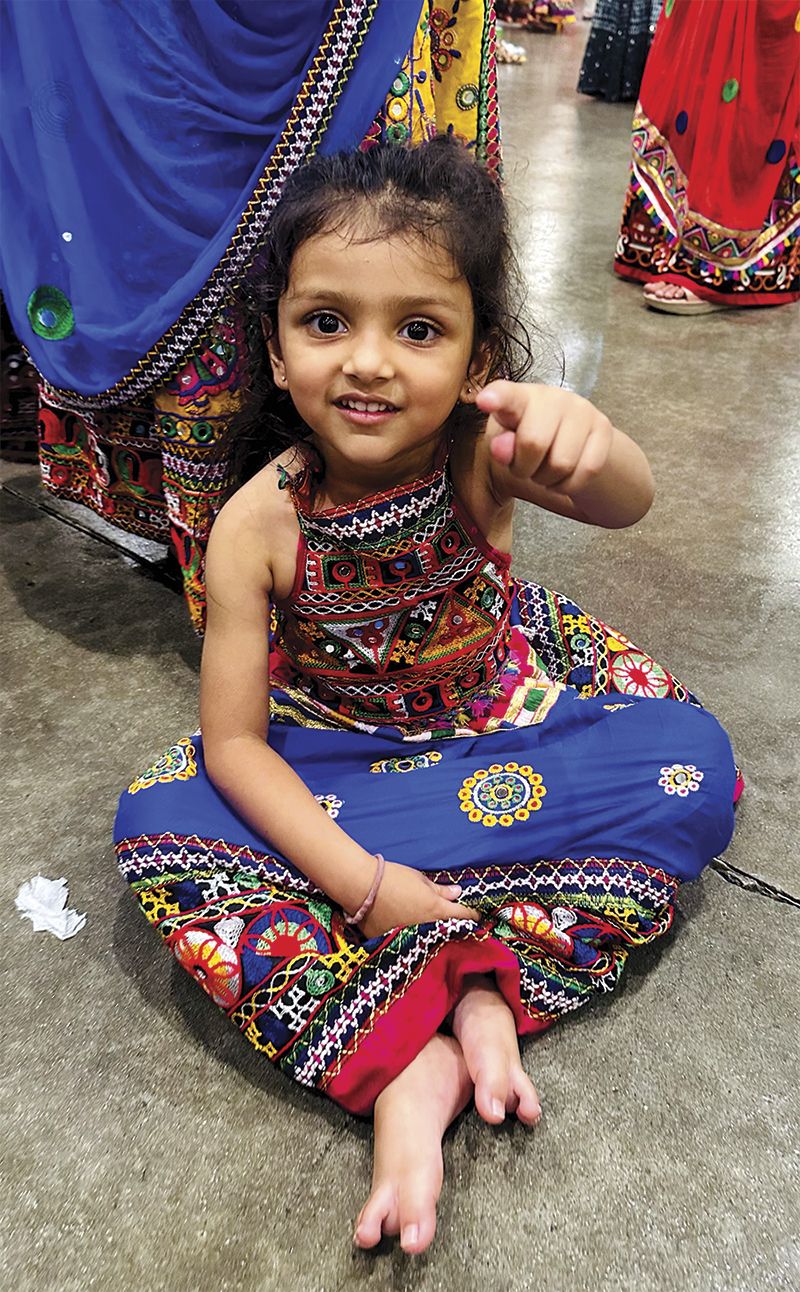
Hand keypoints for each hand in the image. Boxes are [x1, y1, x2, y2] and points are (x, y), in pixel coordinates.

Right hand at [358, 859, 478, 938]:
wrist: (361, 887)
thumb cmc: (393, 878)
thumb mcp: (420, 880)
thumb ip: (441, 890)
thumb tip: (458, 893)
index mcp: (438, 910)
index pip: (464, 915)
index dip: (473, 914)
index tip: (478, 915)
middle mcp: (428, 928)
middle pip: (448, 932)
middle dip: (455, 928)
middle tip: (459, 925)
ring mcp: (411, 938)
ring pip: (429, 940)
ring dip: (434, 936)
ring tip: (436, 931)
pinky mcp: (393, 943)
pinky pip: (409, 943)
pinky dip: (413, 939)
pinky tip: (412, 935)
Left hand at [477, 380, 614, 498]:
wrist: (573, 444)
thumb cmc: (531, 441)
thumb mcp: (509, 446)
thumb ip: (502, 447)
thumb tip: (502, 448)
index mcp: (522, 397)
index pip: (508, 396)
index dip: (497, 398)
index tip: (485, 401)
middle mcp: (554, 397)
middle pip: (534, 443)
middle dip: (525, 467)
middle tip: (526, 466)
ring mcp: (583, 411)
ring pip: (562, 463)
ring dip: (548, 478)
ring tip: (546, 469)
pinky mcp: (604, 429)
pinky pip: (586, 471)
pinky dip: (570, 484)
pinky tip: (564, 475)